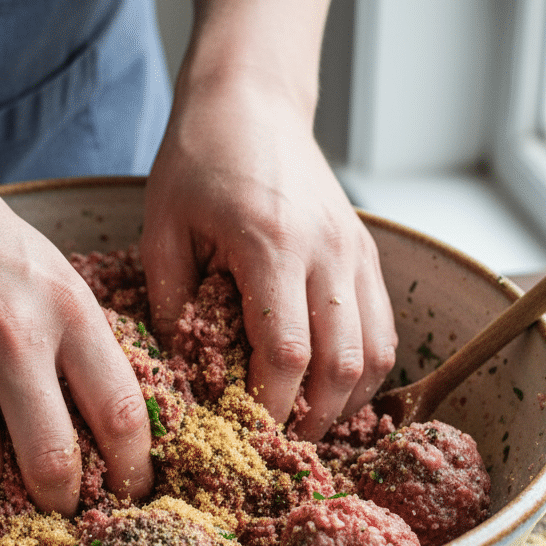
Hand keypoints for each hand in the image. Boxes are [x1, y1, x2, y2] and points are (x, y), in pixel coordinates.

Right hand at [0, 149, 152, 514]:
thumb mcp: (54, 275)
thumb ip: (82, 344)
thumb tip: (112, 431)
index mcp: (68, 310)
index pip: (121, 413)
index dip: (132, 469)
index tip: (130, 491)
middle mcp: (12, 336)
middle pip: (51, 462)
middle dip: (60, 498)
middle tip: (56, 501)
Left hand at [141, 71, 396, 440]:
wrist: (254, 99)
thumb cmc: (199, 158)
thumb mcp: (163, 227)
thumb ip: (172, 302)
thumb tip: (186, 371)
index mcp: (271, 244)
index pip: (287, 354)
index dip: (271, 407)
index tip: (245, 434)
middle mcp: (327, 251)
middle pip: (343, 366)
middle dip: (313, 420)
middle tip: (277, 445)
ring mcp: (356, 251)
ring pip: (376, 354)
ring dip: (345, 401)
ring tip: (305, 423)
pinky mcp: (366, 251)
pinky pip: (383, 328)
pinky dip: (363, 369)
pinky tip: (330, 385)